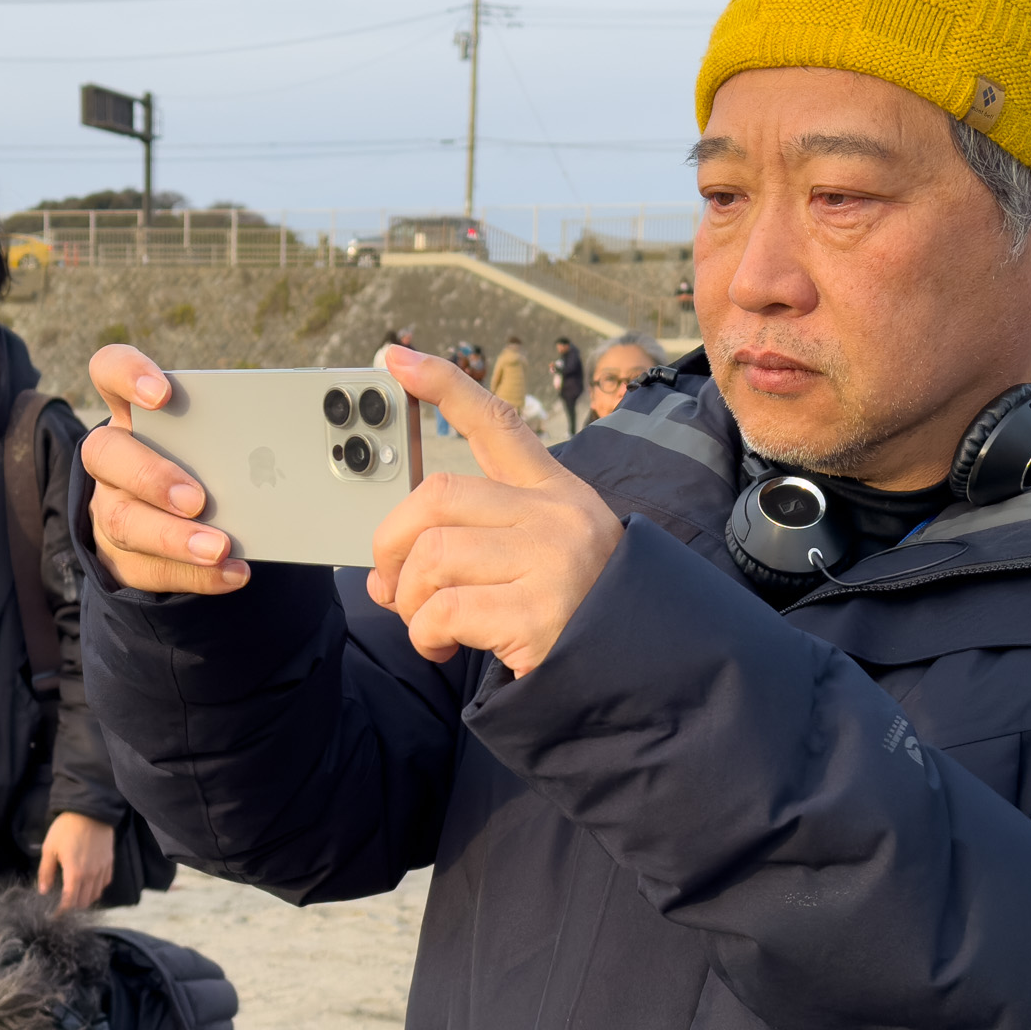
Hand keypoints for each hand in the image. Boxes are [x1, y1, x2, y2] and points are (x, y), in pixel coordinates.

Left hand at [37, 811, 115, 908]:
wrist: (90, 811)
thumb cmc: (66, 828)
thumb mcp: (50, 849)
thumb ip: (46, 872)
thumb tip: (44, 891)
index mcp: (74, 873)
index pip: (69, 902)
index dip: (61, 912)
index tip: (53, 916)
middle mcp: (91, 875)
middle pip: (83, 902)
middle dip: (71, 907)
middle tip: (61, 904)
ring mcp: (102, 870)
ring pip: (95, 895)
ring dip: (84, 899)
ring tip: (74, 895)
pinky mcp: (109, 863)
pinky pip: (104, 884)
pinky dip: (95, 889)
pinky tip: (87, 884)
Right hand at [80, 345, 246, 593]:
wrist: (184, 528)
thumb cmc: (207, 468)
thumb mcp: (218, 441)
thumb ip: (245, 427)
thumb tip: (319, 412)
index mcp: (135, 414)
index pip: (109, 372)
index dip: (126, 375)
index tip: (162, 394)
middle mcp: (113, 458)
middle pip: (105, 454)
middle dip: (152, 476)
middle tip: (197, 499)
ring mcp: (111, 507)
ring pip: (124, 521)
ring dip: (175, 538)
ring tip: (219, 547)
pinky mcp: (121, 557)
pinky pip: (149, 568)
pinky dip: (195, 575)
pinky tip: (231, 572)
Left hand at [365, 347, 621, 675]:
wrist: (641, 670)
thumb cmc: (578, 615)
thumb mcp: (545, 555)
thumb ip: (476, 543)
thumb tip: (389, 567)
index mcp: (556, 492)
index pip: (497, 423)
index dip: (445, 386)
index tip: (398, 359)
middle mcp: (556, 516)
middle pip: (437, 495)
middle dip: (391, 542)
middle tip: (390, 582)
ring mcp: (551, 562)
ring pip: (433, 555)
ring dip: (408, 600)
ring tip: (425, 625)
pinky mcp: (538, 614)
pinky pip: (445, 610)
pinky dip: (425, 634)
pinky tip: (440, 648)